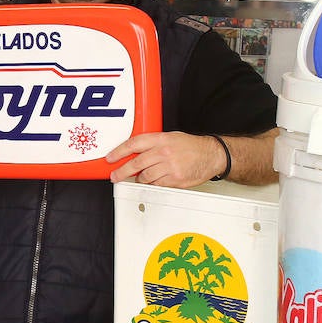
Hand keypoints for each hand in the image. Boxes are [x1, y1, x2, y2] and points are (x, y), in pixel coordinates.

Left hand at [107, 131, 224, 187]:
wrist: (211, 155)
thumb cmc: (191, 146)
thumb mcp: (170, 137)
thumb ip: (152, 144)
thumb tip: (133, 152)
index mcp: (161, 139)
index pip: (134, 144)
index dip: (119, 152)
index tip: (110, 158)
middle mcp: (163, 152)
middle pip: (135, 164)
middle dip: (122, 172)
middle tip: (115, 176)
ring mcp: (169, 167)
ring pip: (145, 177)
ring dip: (139, 179)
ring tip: (140, 177)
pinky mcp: (175, 179)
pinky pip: (156, 185)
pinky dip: (153, 184)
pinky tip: (155, 180)